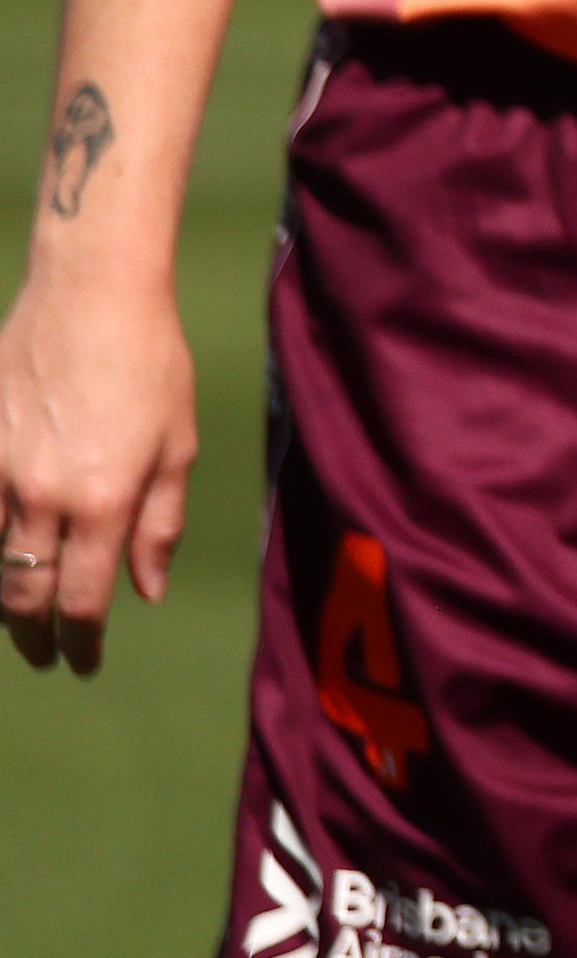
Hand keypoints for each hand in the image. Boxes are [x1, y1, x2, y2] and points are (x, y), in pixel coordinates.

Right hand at [0, 260, 198, 676]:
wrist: (90, 295)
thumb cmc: (150, 364)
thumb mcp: (178, 445)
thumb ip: (159, 524)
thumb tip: (147, 592)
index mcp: (104, 498)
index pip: (82, 600)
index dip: (80, 642)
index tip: (82, 662)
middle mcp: (43, 495)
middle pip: (24, 594)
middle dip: (34, 636)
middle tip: (46, 655)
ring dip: (5, 597)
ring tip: (23, 614)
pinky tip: (2, 554)